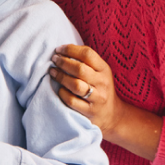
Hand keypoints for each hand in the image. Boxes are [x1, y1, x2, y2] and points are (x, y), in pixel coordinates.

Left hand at [50, 44, 161, 160]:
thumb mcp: (99, 72)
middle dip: (63, 62)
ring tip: (53, 72)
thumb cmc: (100, 88)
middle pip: (80, 69)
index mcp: (104, 69)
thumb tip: (62, 50)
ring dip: (61, 77)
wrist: (111, 115)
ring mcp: (97, 98)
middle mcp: (102, 83)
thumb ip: (86, 61)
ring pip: (76, 85)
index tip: (58, 49)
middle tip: (54, 60)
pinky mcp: (89, 112)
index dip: (70, 49)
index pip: (87, 54)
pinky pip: (72, 101)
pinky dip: (63, 93)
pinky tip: (59, 89)